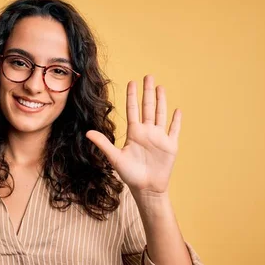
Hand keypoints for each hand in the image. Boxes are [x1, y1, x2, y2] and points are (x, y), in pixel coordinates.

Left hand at [86, 75, 180, 194]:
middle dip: (148, 92)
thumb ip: (103, 144)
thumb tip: (87, 133)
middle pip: (148, 107)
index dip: (132, 96)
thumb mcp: (115, 158)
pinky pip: (174, 130)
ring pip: (161, 114)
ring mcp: (159, 137)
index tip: (132, 82)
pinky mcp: (170, 145)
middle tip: (148, 76)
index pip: (133, 110)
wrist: (146, 188)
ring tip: (160, 87)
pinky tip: (177, 110)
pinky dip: (176, 120)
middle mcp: (147, 132)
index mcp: (134, 133)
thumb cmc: (130, 174)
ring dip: (161, 101)